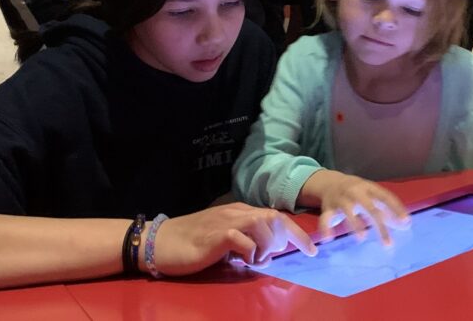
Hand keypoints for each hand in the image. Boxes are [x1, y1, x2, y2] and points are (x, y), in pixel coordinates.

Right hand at [152, 203, 315, 275]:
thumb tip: (266, 253)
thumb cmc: (191, 243)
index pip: (276, 217)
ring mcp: (227, 221)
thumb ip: (244, 240)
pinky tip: (244, 261)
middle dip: (286, 238)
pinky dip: (252, 252)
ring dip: (268, 246)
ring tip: (258, 260)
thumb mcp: (223, 238)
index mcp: (240, 211)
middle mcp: (237, 212)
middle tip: (279, 256)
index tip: (311, 249)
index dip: (297, 233)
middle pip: (274, 218)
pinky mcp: (217, 235)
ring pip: (264, 224)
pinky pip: (244, 240)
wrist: (161, 242)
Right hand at [312, 172, 409, 246]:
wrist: (330, 182)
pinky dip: (326, 228)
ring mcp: (341, 199)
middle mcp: (356, 192)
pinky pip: (325, 218)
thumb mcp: (372, 196)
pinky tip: (329, 239)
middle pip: (369, 208)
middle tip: (388, 244)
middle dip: (379, 225)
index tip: (406, 222)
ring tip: (362, 238)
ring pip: (348, 211)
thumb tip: (406, 226)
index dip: (396, 209)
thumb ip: (387, 210)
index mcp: (369, 188)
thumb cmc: (358, 193)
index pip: (385, 197)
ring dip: (355, 224)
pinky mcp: (328, 208)